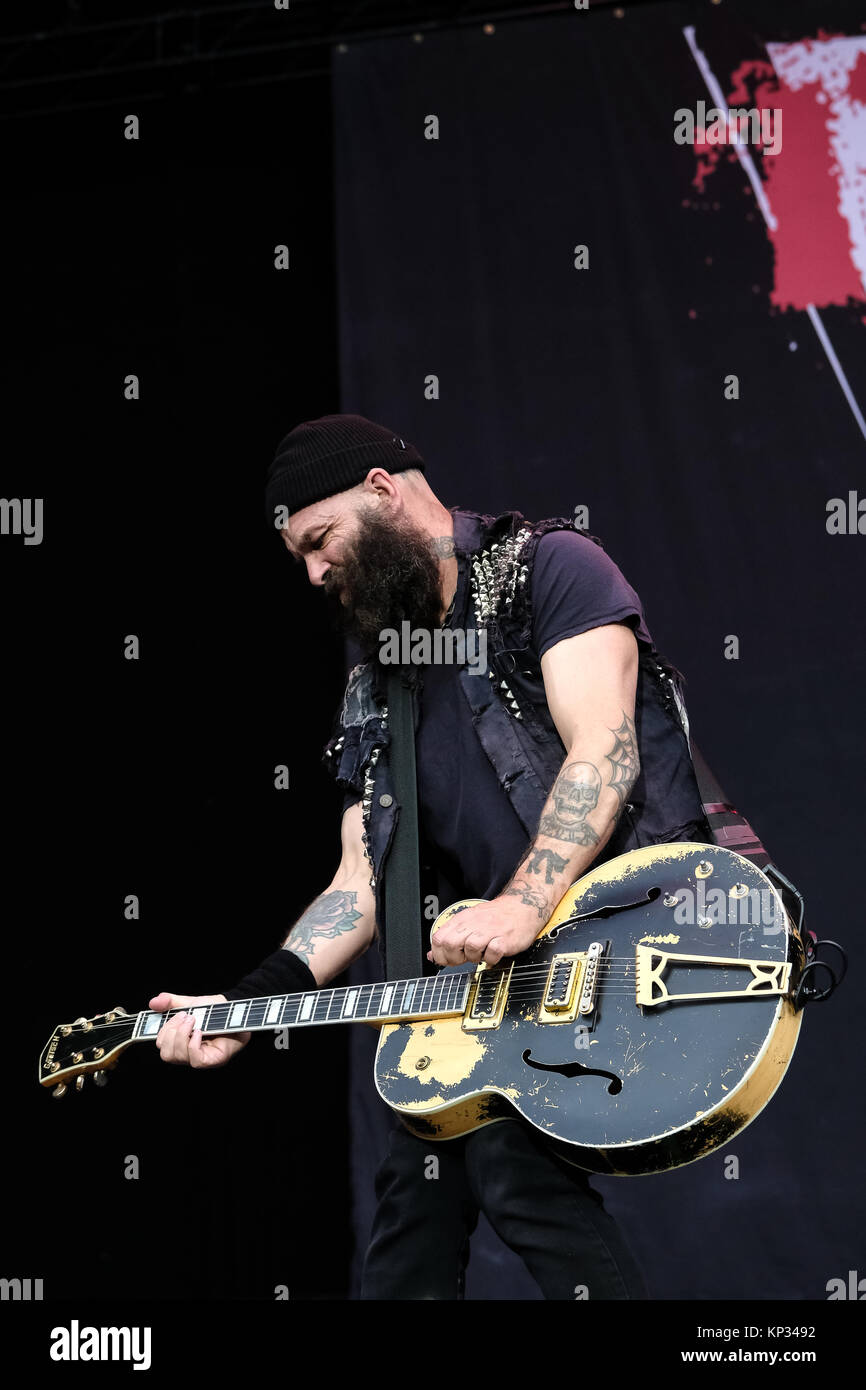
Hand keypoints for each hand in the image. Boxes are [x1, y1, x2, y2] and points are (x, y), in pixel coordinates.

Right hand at [148, 991, 249, 1068]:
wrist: (235, 1010)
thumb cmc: (214, 1010)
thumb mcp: (190, 1003)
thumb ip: (171, 1002)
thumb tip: (153, 1002)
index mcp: (179, 1040)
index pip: (161, 1045)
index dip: (162, 1032)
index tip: (174, 1016)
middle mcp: (187, 1052)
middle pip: (166, 1054)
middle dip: (172, 1032)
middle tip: (187, 1016)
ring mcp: (199, 1058)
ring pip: (177, 1057)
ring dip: (182, 1035)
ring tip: (194, 1020)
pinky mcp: (211, 1060)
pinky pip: (194, 1060)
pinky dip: (193, 1044)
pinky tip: (200, 1032)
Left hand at [427, 896, 544, 966]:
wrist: (523, 906)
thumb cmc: (496, 917)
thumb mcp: (469, 923)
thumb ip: (450, 938)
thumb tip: (432, 955)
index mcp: (462, 920)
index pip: (438, 939)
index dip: (439, 955)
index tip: (448, 959)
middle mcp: (474, 924)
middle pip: (450, 944)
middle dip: (454, 958)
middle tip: (464, 959)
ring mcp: (490, 931)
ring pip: (470, 948)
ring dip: (474, 958)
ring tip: (481, 955)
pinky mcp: (505, 939)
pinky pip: (492, 953)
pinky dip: (491, 959)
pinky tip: (493, 956)